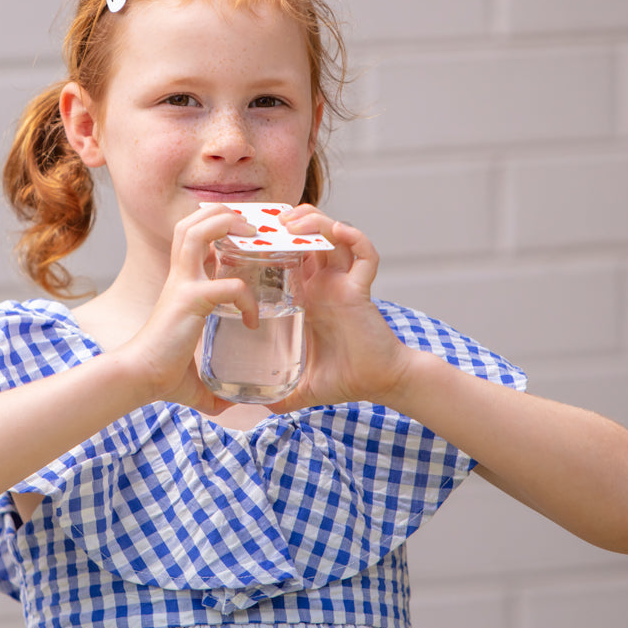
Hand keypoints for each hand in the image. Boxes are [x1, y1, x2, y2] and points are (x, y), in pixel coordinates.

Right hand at [122, 204, 257, 413]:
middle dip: (225, 213)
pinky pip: (228, 286)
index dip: (219, 228)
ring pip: (200, 232)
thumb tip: (233, 407)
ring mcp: (183, 285)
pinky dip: (247, 297)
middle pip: (194, 221)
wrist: (137, 379)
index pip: (196, 237)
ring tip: (254, 239)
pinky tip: (253, 320)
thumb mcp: (192, 374)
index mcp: (181, 283)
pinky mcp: (190, 300)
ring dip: (230, 227)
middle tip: (253, 228)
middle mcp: (179, 276)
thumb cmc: (160, 375)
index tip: (247, 240)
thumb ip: (212, 387)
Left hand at [266, 206, 412, 411]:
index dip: (271, 242)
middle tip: (268, 221)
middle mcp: (325, 283)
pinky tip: (337, 231)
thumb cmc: (344, 378)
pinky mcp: (361, 289)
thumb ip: (276, 392)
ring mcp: (344, 283)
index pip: (288, 256)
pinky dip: (354, 238)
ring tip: (293, 223)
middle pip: (309, 235)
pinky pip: (365, 254)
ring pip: (333, 235)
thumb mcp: (300, 385)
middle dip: (290, 222)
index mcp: (308, 296)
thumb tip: (250, 407)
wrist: (379, 384)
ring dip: (315, 221)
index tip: (247, 237)